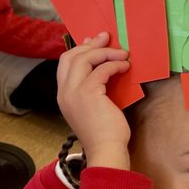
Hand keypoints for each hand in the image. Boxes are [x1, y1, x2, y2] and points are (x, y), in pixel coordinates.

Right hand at [57, 32, 130, 169]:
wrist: (106, 150)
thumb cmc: (104, 133)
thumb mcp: (93, 106)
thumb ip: (92, 88)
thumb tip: (102, 67)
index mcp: (63, 95)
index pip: (64, 64)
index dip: (79, 49)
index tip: (94, 42)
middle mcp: (64, 92)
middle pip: (70, 56)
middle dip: (90, 44)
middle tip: (106, 38)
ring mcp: (73, 92)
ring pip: (84, 59)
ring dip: (105, 52)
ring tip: (122, 54)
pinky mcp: (88, 93)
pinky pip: (101, 69)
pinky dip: (114, 64)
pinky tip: (125, 66)